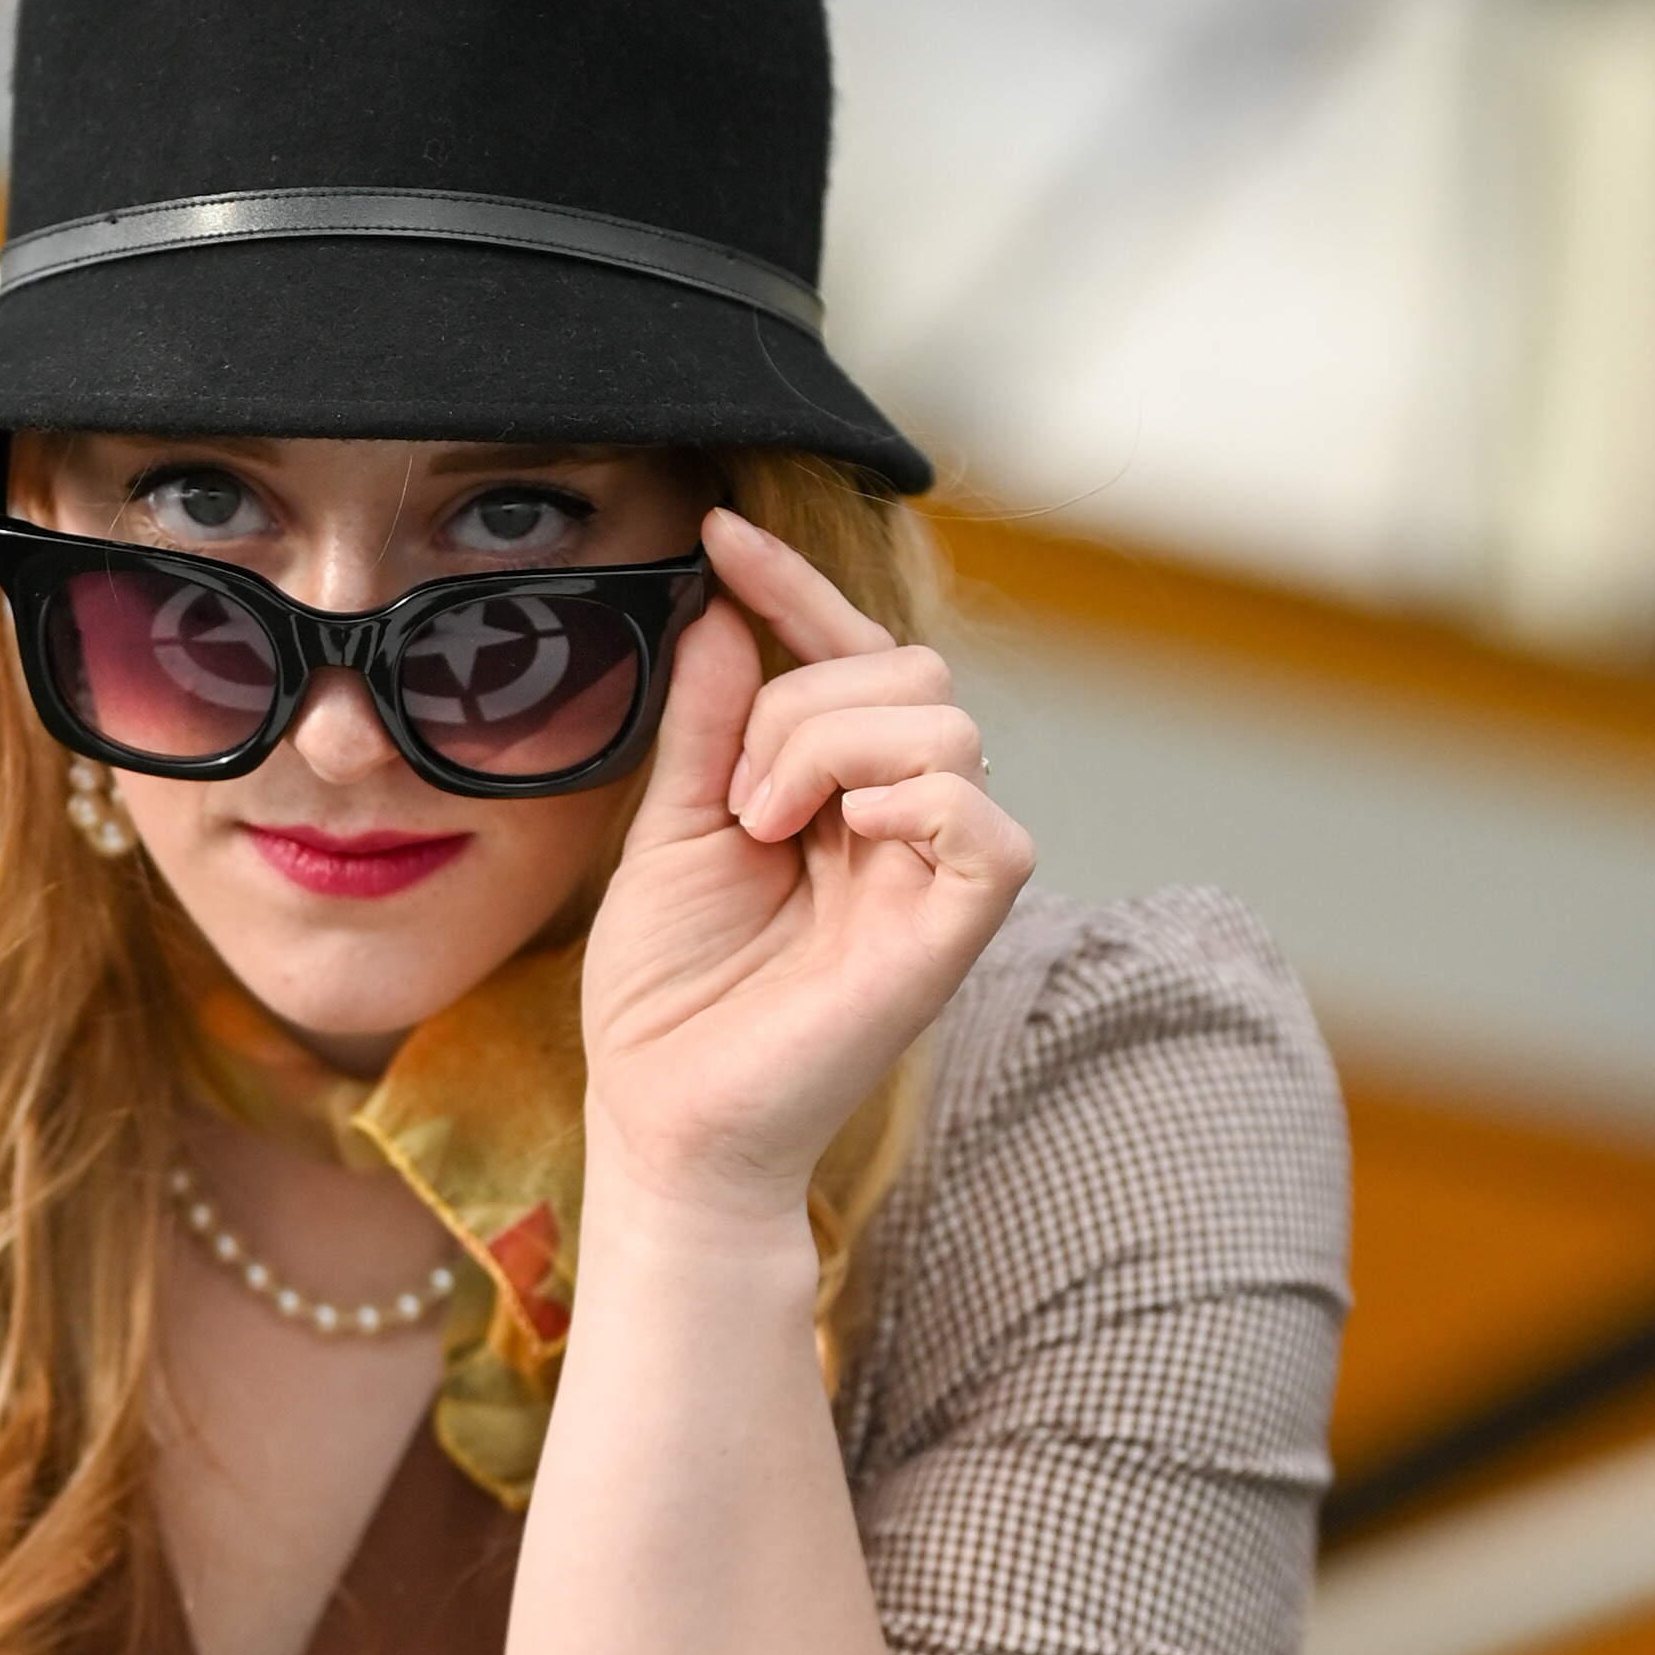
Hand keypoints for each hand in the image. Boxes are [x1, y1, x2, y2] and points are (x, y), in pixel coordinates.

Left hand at [577, 506, 1034, 1228]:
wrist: (661, 1119)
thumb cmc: (666, 998)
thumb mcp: (668, 829)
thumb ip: (708, 724)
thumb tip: (728, 611)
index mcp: (837, 794)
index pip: (848, 655)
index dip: (794, 585)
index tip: (715, 535)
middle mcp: (899, 825)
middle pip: (911, 671)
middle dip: (806, 696)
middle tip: (737, 796)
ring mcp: (931, 878)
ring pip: (946, 724)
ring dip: (832, 744)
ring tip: (764, 825)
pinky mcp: (950, 937)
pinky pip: (993, 828)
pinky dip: (916, 800)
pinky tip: (841, 833)